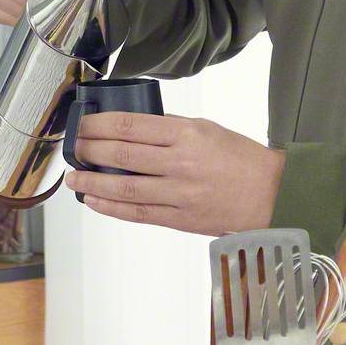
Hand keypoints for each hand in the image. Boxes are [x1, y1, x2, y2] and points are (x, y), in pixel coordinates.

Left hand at [64, 114, 285, 235]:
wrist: (272, 195)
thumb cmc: (241, 159)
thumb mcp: (206, 129)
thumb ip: (169, 130)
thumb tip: (129, 130)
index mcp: (187, 134)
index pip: (130, 126)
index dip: (99, 125)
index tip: (83, 125)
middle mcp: (180, 162)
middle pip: (121, 155)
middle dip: (89, 150)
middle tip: (73, 148)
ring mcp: (179, 194)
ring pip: (124, 187)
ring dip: (92, 182)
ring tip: (74, 177)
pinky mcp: (180, 219)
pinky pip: (138, 213)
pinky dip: (111, 207)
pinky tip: (93, 200)